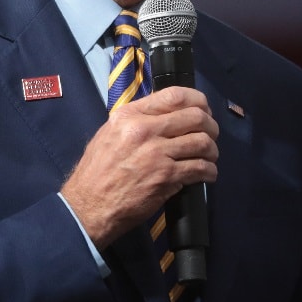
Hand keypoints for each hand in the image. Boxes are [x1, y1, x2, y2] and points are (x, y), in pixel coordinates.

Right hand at [60, 86, 218, 248]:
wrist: (89, 205)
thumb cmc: (97, 171)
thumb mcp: (110, 134)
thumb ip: (136, 121)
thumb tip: (165, 115)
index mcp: (130, 115)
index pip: (174, 95)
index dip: (198, 101)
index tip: (204, 110)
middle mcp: (144, 129)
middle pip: (195, 117)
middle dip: (210, 126)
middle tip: (211, 136)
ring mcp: (156, 153)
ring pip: (202, 142)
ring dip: (212, 150)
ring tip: (209, 157)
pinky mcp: (165, 177)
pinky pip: (200, 168)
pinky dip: (210, 171)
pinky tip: (207, 175)